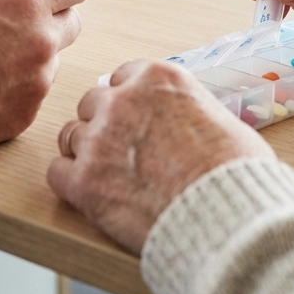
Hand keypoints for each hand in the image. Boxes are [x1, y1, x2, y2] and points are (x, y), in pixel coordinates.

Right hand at [0, 0, 91, 158]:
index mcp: (24, 3)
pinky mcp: (26, 116)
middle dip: (48, 18)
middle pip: (72, 22)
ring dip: (29, 55)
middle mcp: (40, 42)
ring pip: (50, 59)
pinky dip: (15, 87)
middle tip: (5, 25)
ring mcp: (36, 83)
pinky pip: (34, 91)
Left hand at [47, 60, 271, 253]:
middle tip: (121, 152)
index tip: (135, 120)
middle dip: (103, 125)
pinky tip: (89, 194)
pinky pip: (57, 172)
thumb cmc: (236, 172)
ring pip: (71, 135)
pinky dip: (70, 183)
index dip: (128, 101)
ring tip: (107, 176)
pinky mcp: (84, 181)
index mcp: (156, 77)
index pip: (122, 76)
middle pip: (92, 103)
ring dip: (85, 153)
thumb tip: (190, 124)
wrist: (227, 217)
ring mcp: (99, 139)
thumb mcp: (220, 119)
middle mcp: (121, 100)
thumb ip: (188, 111)